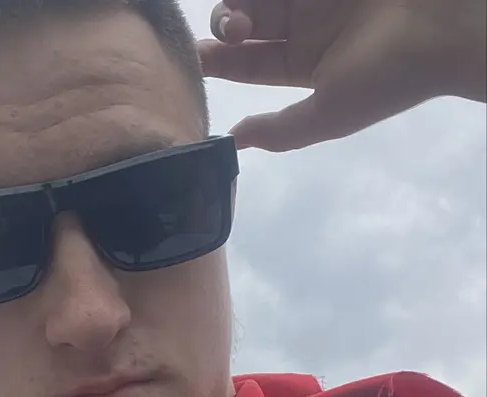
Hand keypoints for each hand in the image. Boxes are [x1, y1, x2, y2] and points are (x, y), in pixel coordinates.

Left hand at [198, 0, 486, 150]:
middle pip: (248, 22)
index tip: (191, 59)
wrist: (446, 27)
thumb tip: (233, 143)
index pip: (249, 64)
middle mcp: (307, 28)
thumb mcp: (327, 117)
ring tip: (243, 11)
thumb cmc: (386, 77)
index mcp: (304, 66)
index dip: (217, 61)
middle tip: (233, 28)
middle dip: (226, 25)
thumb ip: (280, 130)